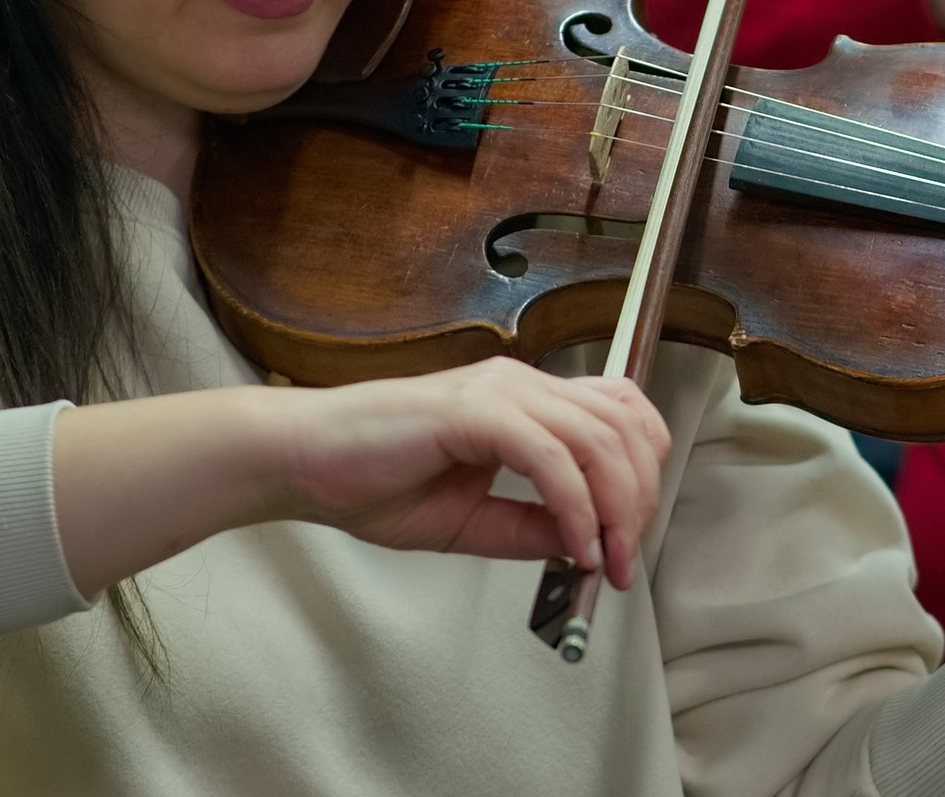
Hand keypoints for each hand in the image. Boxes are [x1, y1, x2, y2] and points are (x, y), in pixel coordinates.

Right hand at [276, 360, 670, 586]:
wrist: (301, 461)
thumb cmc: (369, 480)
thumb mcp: (471, 519)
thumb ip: (531, 526)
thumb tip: (589, 544)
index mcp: (523, 400)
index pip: (621, 413)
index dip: (643, 472)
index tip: (628, 536)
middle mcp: (520, 384)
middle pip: (624, 425)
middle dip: (640, 498)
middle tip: (622, 559)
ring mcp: (499, 392)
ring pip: (598, 439)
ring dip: (616, 508)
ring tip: (604, 560)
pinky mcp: (474, 412)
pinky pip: (551, 458)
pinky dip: (575, 506)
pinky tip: (573, 546)